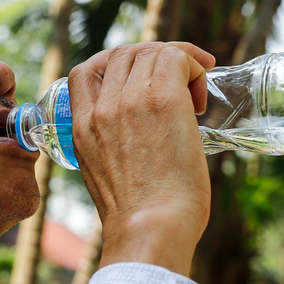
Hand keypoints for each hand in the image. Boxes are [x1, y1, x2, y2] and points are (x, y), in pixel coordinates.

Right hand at [67, 42, 216, 276]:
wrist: (150, 231)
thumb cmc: (139, 220)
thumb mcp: (105, 178)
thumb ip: (113, 150)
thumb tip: (145, 139)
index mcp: (80, 128)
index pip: (85, 72)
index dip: (117, 65)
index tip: (142, 79)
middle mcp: (100, 108)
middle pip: (123, 54)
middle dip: (154, 60)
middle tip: (182, 86)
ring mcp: (129, 101)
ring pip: (151, 52)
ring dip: (178, 63)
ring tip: (196, 94)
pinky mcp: (162, 100)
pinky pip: (176, 57)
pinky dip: (194, 64)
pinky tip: (203, 86)